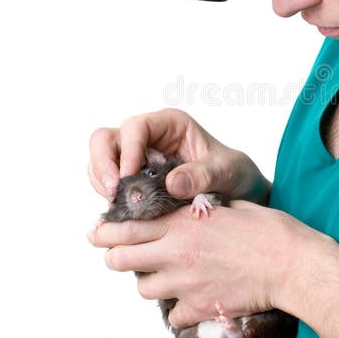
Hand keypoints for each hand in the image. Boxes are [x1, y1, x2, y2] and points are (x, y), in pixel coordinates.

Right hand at [88, 108, 270, 202]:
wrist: (238, 191)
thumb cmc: (233, 172)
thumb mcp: (226, 171)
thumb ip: (203, 175)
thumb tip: (172, 184)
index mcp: (170, 124)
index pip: (135, 127)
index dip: (128, 150)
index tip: (128, 177)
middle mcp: (147, 137)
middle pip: (105, 139)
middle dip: (103, 164)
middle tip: (113, 192)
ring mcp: (135, 158)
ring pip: (100, 161)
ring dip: (102, 183)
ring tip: (117, 207)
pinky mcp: (132, 180)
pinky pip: (108, 184)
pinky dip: (110, 198)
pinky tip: (123, 214)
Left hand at [89, 200, 314, 326]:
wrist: (290, 265)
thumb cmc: (267, 230)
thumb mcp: (226, 206)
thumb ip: (197, 210)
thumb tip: (184, 210)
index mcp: (181, 224)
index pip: (125, 228)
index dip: (105, 231)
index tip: (97, 232)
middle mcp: (175, 254)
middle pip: (120, 261)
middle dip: (117, 258)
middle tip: (124, 256)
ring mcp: (184, 284)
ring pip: (142, 289)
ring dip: (149, 282)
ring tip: (166, 275)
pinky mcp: (199, 309)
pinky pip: (172, 314)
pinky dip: (178, 308)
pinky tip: (193, 298)